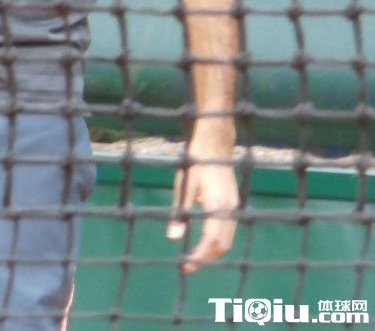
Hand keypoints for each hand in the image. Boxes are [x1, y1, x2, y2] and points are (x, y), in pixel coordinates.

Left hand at [166, 156, 238, 272]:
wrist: (214, 142)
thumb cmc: (196, 160)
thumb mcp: (184, 184)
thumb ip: (180, 211)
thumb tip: (173, 237)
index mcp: (218, 204)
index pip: (211, 240)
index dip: (199, 256)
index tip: (186, 266)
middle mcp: (231, 207)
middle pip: (222, 244)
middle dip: (206, 257)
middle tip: (187, 265)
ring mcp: (235, 205)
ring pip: (228, 238)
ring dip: (213, 250)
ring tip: (194, 256)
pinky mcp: (234, 202)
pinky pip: (228, 228)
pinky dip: (218, 239)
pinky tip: (203, 240)